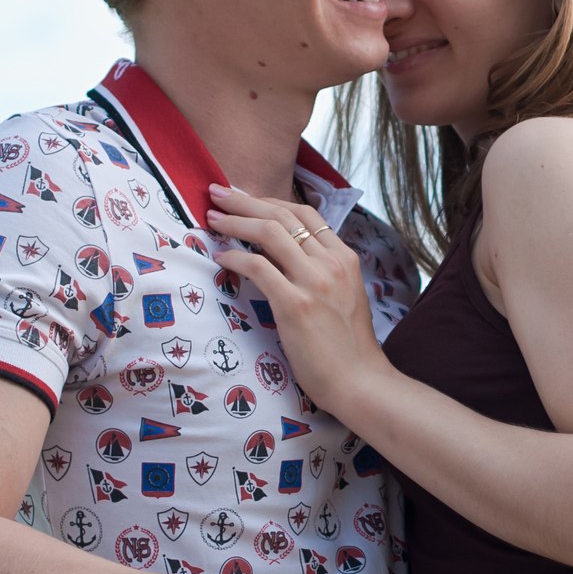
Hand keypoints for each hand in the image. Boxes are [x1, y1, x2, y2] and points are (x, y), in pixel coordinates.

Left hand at [206, 184, 388, 423]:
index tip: (247, 198)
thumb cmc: (349, 348)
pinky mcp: (295, 305)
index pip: (306, 213)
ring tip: (213, 218)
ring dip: (235, 220)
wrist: (360, 381)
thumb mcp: (346, 297)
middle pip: (283, 215)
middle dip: (245, 199)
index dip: (271, 201)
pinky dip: (235, 256)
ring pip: (269, 232)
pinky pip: (257, 267)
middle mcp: (331, 263)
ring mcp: (314, 282)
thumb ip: (325, 273)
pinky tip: (221, 257)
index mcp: (345, 258)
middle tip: (218, 192)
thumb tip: (292, 262)